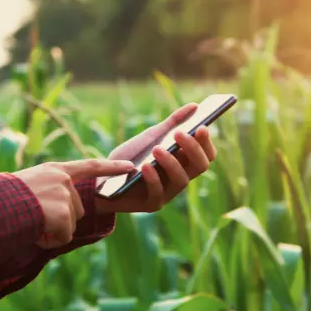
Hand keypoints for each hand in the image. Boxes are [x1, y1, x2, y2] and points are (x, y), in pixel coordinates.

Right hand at [13, 159, 133, 247]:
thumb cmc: (2, 199)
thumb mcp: (29, 185)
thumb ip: (50, 190)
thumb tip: (64, 213)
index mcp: (55, 170)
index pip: (89, 166)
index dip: (111, 167)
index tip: (131, 166)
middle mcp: (63, 180)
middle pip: (77, 209)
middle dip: (60, 220)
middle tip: (34, 218)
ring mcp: (64, 195)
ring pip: (70, 224)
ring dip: (53, 231)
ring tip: (30, 223)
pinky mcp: (63, 213)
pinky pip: (64, 236)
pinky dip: (49, 241)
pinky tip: (34, 233)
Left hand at [95, 103, 216, 213]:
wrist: (104, 178)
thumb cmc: (132, 157)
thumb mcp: (152, 137)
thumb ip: (173, 123)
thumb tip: (195, 106)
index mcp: (184, 162)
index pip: (206, 155)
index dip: (206, 143)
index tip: (201, 127)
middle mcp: (181, 178)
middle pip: (200, 166)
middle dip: (192, 149)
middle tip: (179, 134)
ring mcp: (168, 193)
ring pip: (181, 180)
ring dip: (171, 162)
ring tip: (157, 149)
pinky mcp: (152, 204)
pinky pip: (158, 192)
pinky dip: (153, 178)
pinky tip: (145, 166)